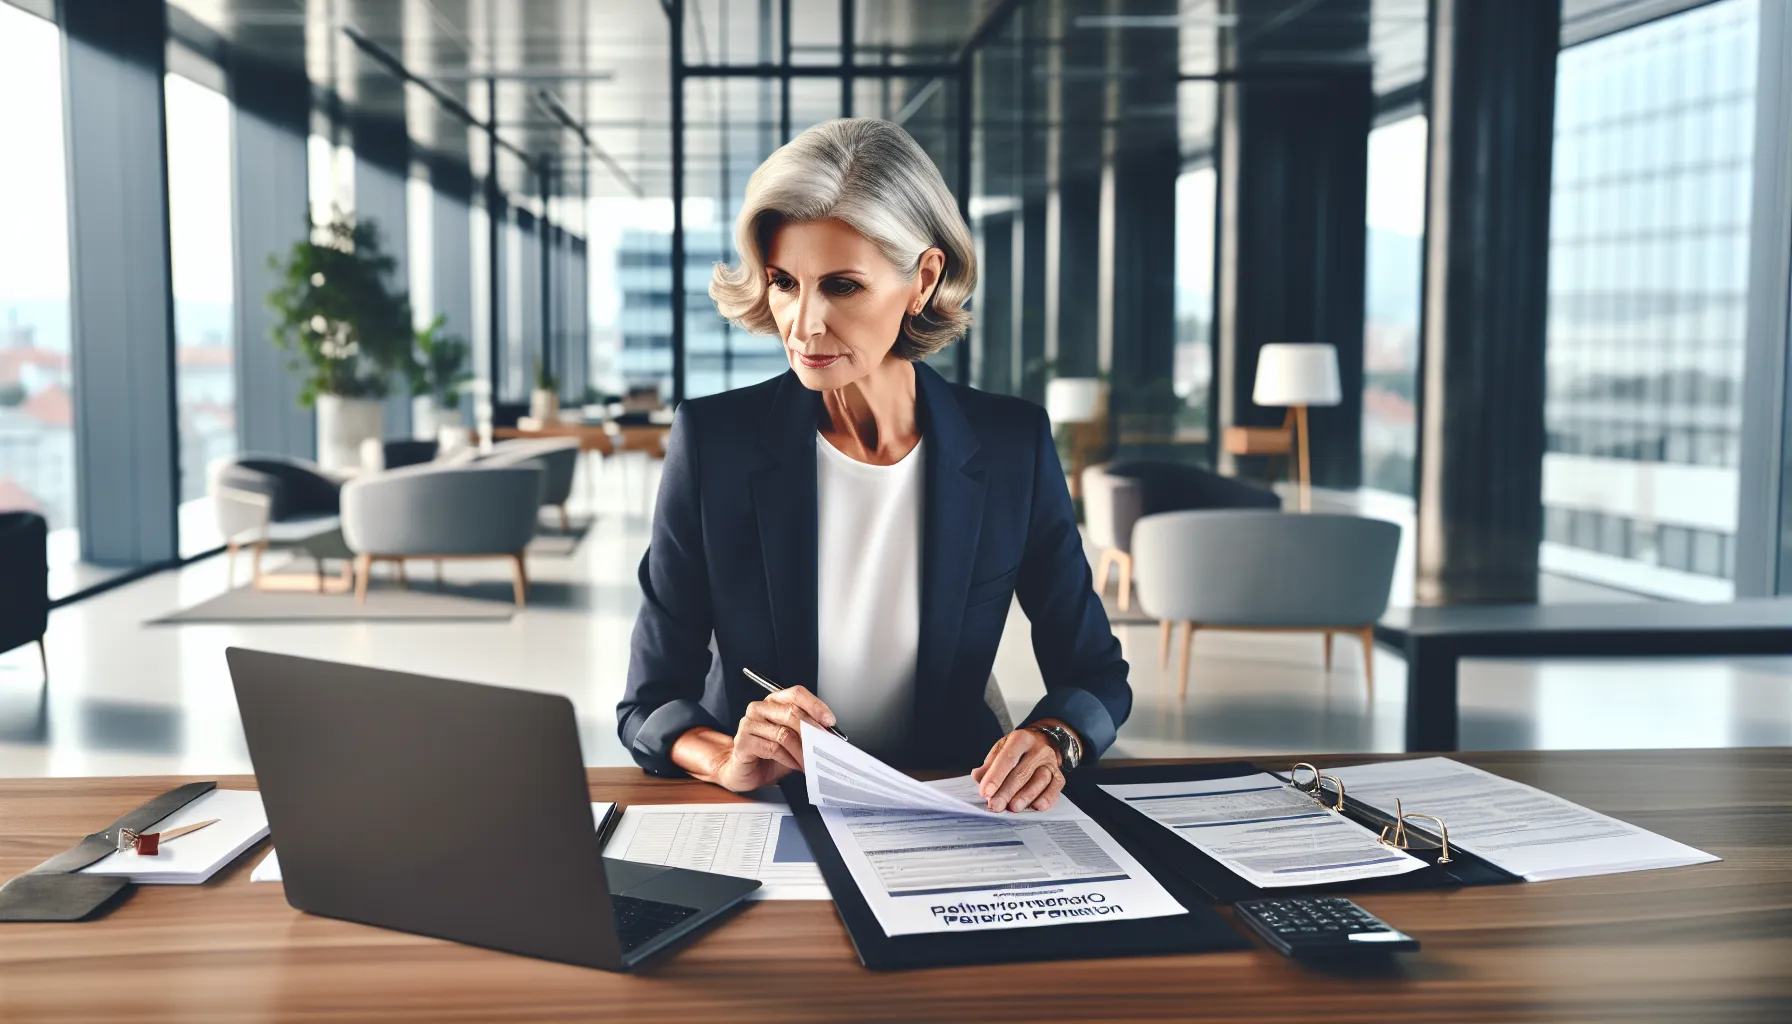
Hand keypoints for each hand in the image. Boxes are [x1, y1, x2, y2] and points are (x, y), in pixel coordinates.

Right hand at [709, 685, 837, 792]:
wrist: (746, 772)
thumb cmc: (770, 754)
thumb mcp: (795, 740)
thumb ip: (809, 733)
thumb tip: (830, 734)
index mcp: (773, 702)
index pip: (796, 694)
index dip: (815, 706)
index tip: (830, 721)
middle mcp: (759, 708)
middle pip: (791, 712)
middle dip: (812, 731)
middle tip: (824, 745)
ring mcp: (749, 724)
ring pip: (784, 733)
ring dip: (802, 751)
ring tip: (811, 761)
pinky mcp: (743, 742)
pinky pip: (773, 748)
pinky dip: (789, 759)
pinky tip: (795, 764)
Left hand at [972, 727, 1066, 811]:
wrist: (1042, 743)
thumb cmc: (1017, 751)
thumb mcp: (1001, 750)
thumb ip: (989, 765)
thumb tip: (978, 777)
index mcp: (1021, 739)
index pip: (1008, 758)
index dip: (995, 777)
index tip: (985, 792)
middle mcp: (1038, 749)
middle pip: (1023, 772)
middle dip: (1007, 791)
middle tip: (996, 806)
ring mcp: (1051, 762)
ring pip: (1040, 780)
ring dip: (1026, 796)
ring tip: (1014, 808)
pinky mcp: (1059, 775)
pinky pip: (1055, 788)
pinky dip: (1046, 798)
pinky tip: (1037, 807)